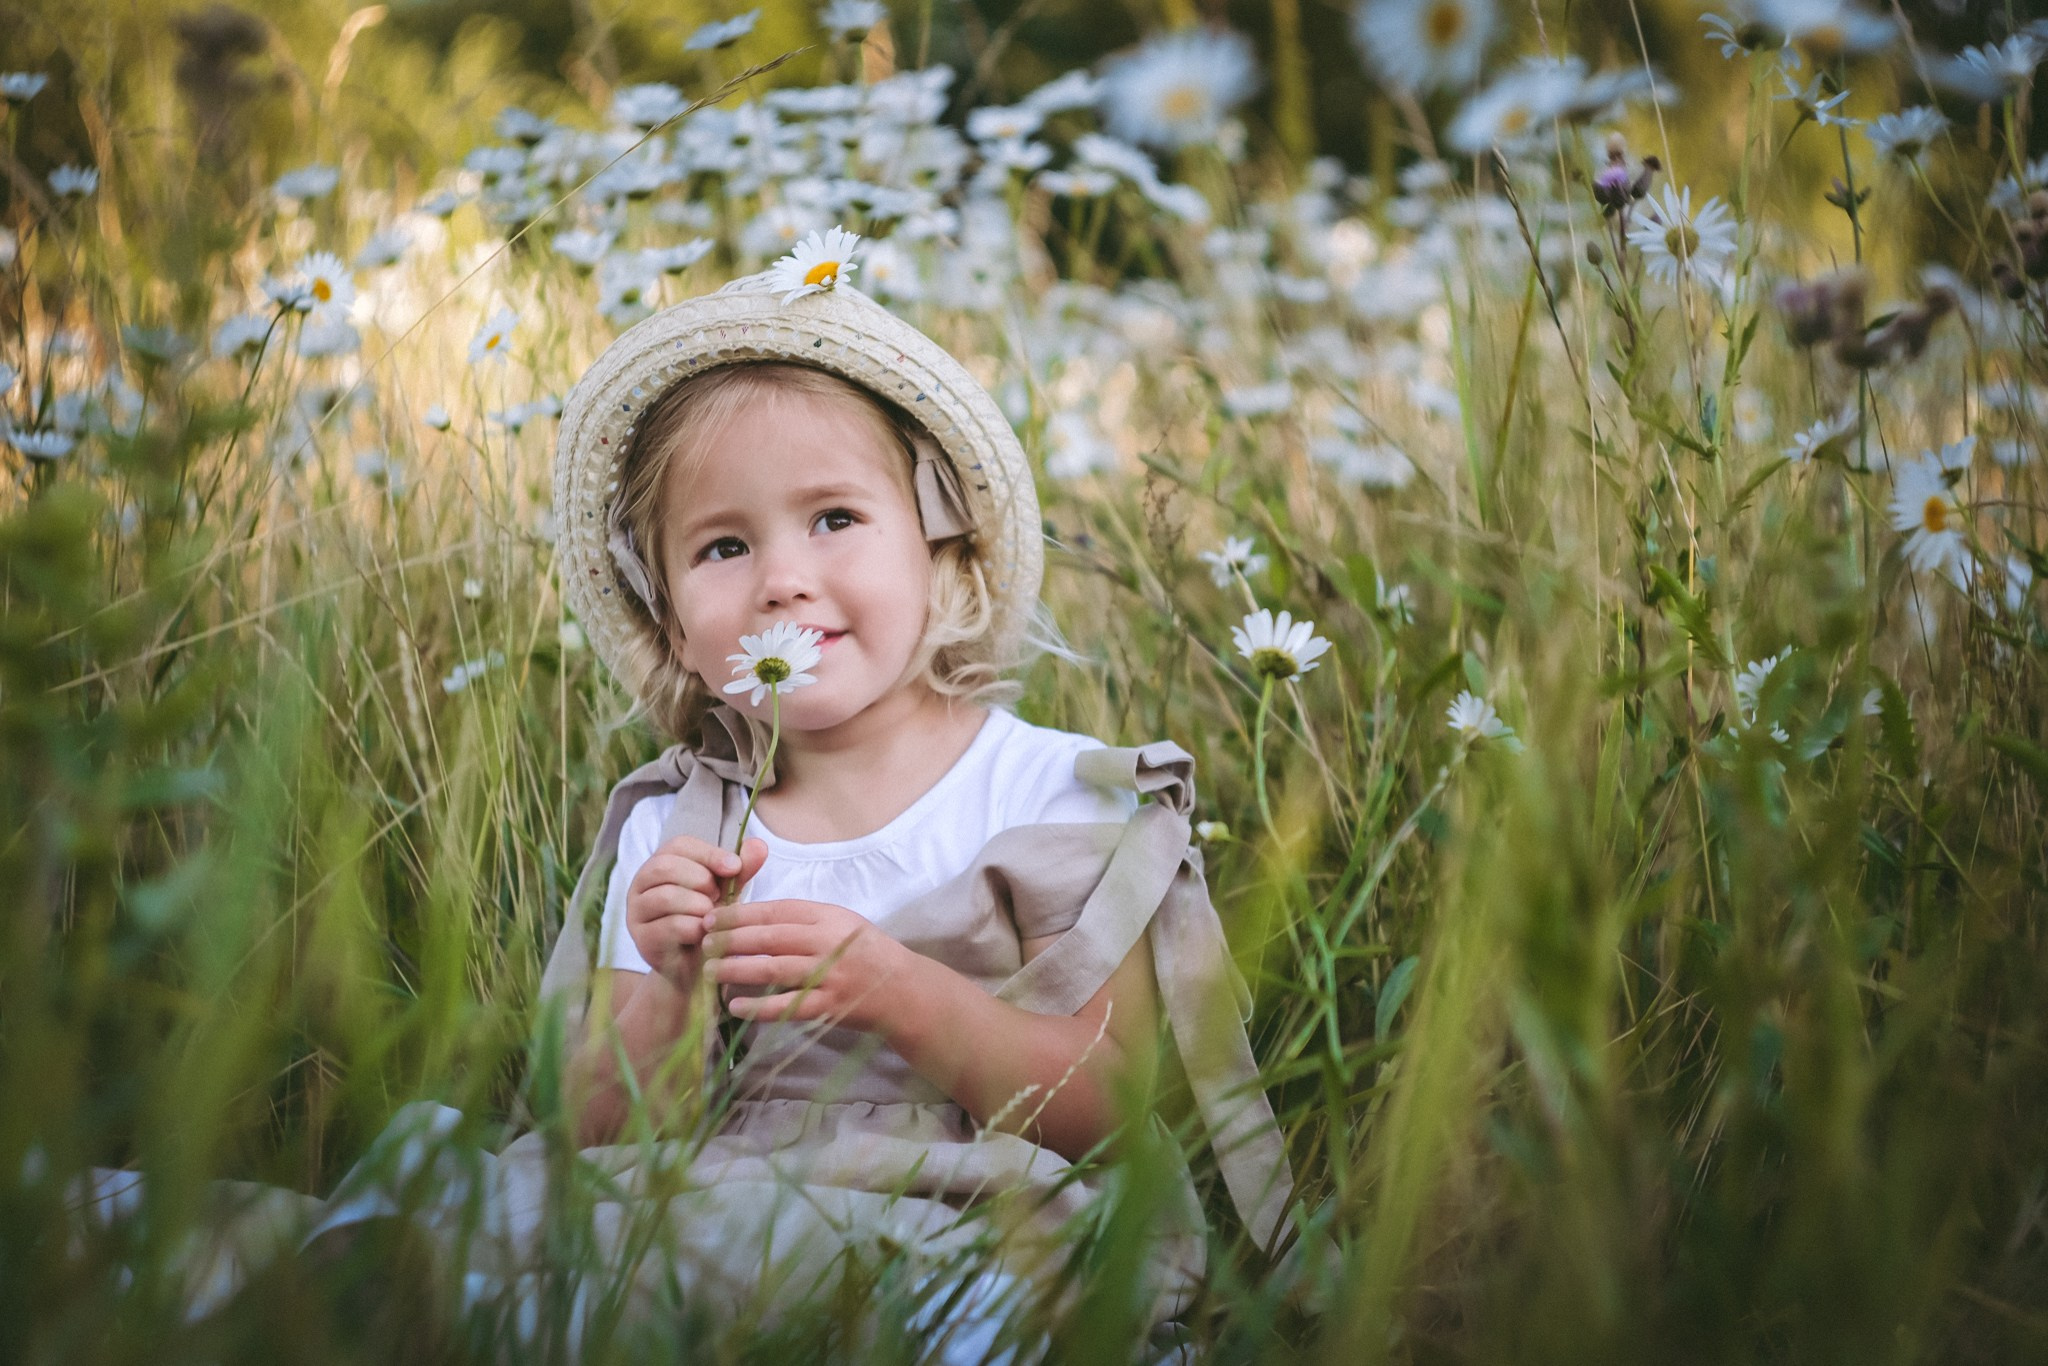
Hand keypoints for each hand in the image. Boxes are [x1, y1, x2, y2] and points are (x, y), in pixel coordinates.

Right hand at [626, 835, 767, 985]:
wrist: (700, 967)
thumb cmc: (711, 921)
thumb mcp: (728, 891)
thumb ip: (741, 869)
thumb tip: (759, 844)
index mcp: (661, 864)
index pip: (678, 845)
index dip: (708, 853)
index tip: (734, 867)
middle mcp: (641, 884)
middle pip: (665, 866)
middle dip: (700, 879)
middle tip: (719, 897)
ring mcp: (636, 912)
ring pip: (665, 896)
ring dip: (699, 905)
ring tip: (712, 916)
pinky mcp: (642, 939)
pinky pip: (669, 926)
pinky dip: (694, 929)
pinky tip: (705, 935)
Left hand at [700, 899, 910, 1033]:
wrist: (901, 989)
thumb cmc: (864, 950)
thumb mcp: (839, 921)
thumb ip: (802, 917)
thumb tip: (750, 916)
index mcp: (827, 917)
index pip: (776, 911)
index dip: (740, 914)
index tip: (711, 917)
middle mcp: (827, 943)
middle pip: (770, 938)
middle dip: (730, 939)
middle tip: (702, 942)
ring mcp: (828, 976)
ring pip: (774, 970)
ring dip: (738, 970)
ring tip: (710, 971)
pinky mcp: (828, 1007)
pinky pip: (787, 1006)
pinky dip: (759, 1007)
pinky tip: (736, 1006)